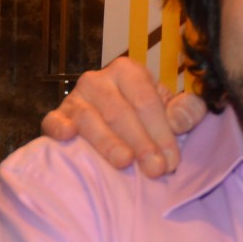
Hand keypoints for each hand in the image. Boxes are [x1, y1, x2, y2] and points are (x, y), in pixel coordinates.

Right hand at [40, 55, 206, 176]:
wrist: (119, 124)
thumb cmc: (149, 118)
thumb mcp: (174, 110)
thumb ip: (188, 110)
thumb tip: (181, 120)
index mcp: (129, 71)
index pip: (147, 102)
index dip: (161, 132)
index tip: (171, 161)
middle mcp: (99, 80)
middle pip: (120, 112)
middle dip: (141, 142)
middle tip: (155, 170)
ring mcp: (75, 97)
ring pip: (89, 118)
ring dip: (107, 141)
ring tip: (124, 162)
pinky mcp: (57, 115)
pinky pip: (53, 120)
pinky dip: (59, 127)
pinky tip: (68, 137)